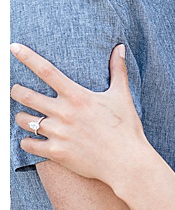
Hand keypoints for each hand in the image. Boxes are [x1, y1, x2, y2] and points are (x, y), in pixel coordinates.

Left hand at [10, 43, 150, 186]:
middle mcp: (64, 113)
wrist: (126, 161)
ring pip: (23, 120)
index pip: (46, 71)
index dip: (27, 57)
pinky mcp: (55, 152)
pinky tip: (32, 140)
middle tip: (16, 90)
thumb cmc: (126, 127)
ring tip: (25, 116)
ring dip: (21, 116)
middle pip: (25, 95)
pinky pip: (28, 144)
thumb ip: (118, 70)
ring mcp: (58, 133)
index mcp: (77, 96)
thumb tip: (120, 47)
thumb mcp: (121, 96)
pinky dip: (26, 141)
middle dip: (16, 90)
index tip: (13, 47)